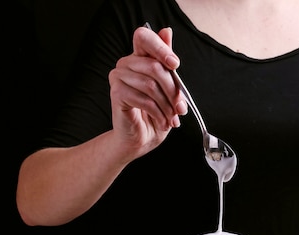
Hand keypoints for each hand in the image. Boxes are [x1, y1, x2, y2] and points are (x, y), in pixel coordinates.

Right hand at [108, 26, 186, 160]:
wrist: (141, 138)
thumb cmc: (155, 113)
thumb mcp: (168, 87)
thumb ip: (167, 62)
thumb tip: (167, 31)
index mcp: (139, 57)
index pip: (144, 37)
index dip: (160, 48)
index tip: (175, 64)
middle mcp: (126, 64)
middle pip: (154, 66)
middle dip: (173, 90)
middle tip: (181, 108)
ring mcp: (118, 77)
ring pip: (151, 84)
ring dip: (167, 105)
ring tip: (172, 118)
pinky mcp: (117, 93)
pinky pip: (144, 99)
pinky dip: (158, 112)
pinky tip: (163, 121)